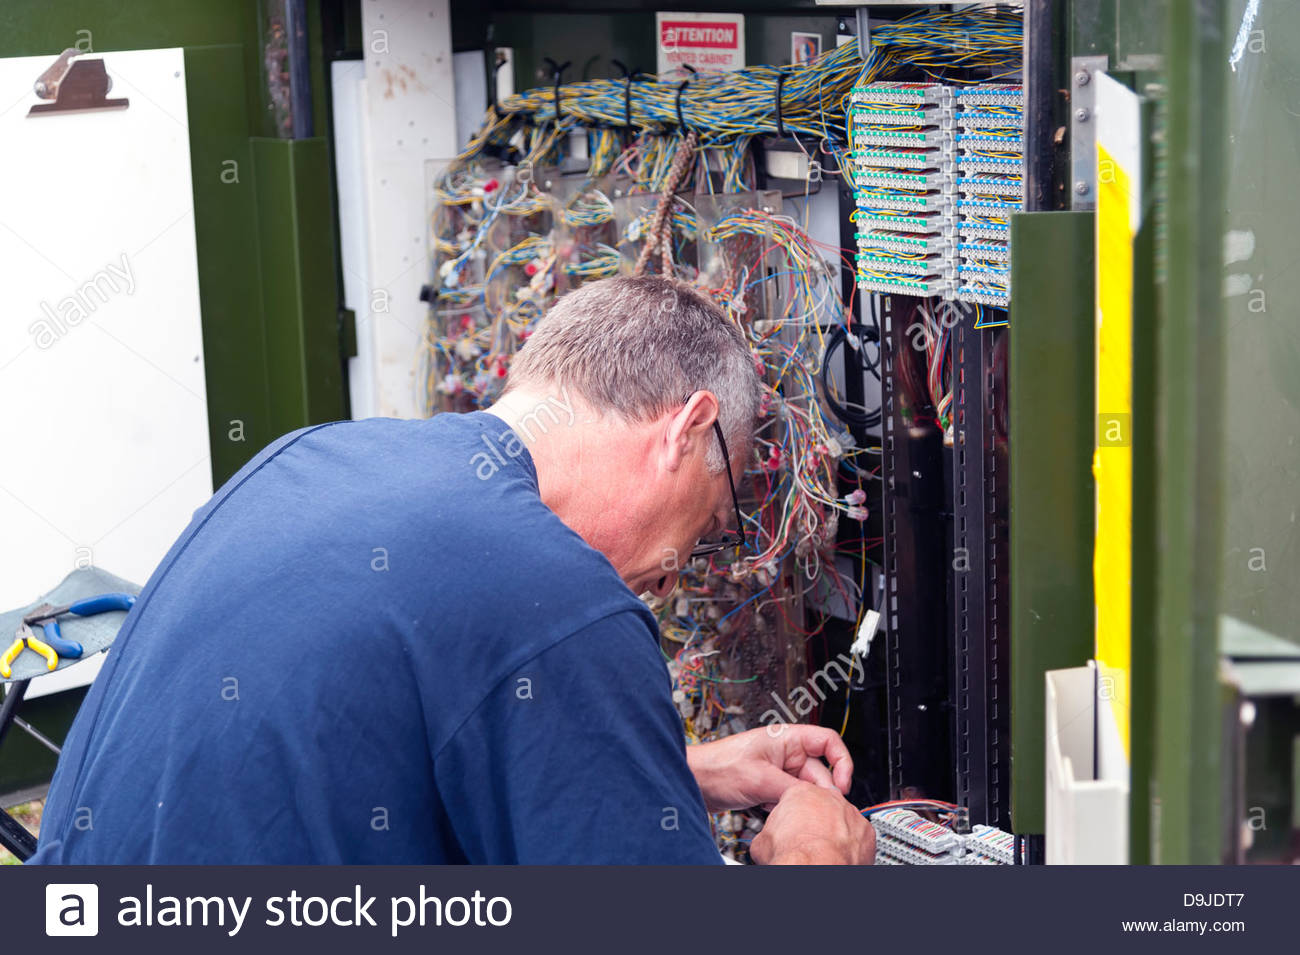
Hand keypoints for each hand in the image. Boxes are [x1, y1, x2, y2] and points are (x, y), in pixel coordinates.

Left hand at [685, 725, 852, 811]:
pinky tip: (770, 809)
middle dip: (817, 791)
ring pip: (804, 787)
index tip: (843, 784)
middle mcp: (784, 751)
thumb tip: (820, 799)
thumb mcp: (761, 779)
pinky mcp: (769, 785)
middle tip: (813, 807)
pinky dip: (786, 805)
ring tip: (783, 806)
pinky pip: (790, 797)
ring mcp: (777, 769)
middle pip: (819, 771)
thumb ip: (793, 788)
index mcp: (786, 738)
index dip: (841, 762)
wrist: (693, 781)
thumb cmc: (717, 768)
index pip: (828, 741)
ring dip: (798, 800)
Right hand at [750, 782, 874, 864]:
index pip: (798, 795)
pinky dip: (852, 845)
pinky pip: (859, 835)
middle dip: (817, 820)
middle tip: (808, 838)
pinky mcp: (866, 832)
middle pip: (823, 805)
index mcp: (801, 793)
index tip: (791, 826)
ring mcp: (849, 814)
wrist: (814, 871)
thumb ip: (770, 831)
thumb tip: (764, 840)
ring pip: (843, 819)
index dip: (794, 813)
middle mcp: (828, 798)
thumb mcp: (763, 839)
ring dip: (836, 832)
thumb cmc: (792, 855)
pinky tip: (839, 856)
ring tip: (824, 850)